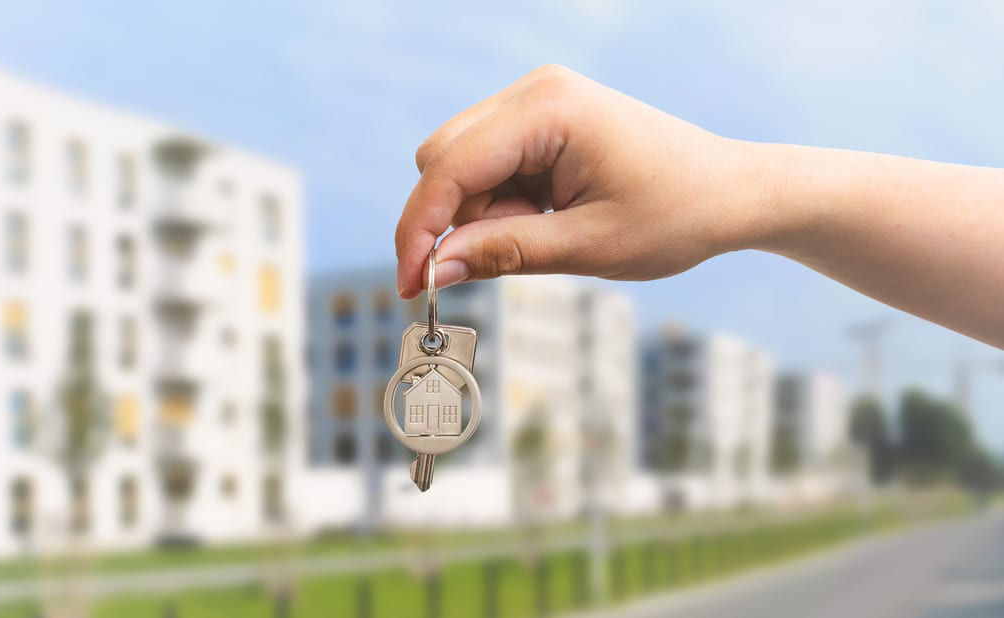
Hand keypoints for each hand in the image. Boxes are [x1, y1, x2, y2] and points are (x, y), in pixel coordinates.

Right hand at [395, 64, 772, 297]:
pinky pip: (489, 167)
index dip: (420, 228)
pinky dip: (499, 205)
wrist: (732, 192)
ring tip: (544, 237)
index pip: (450, 166)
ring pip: (461, 165)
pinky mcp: (541, 122)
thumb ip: (504, 254)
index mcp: (549, 109)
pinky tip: (543, 221)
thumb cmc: (677, 214)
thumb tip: (434, 270)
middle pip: (444, 159)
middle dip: (452, 221)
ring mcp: (537, 101)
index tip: (410, 285)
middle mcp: (535, 91)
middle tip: (492, 266)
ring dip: (480, 215)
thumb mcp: (588, 246)